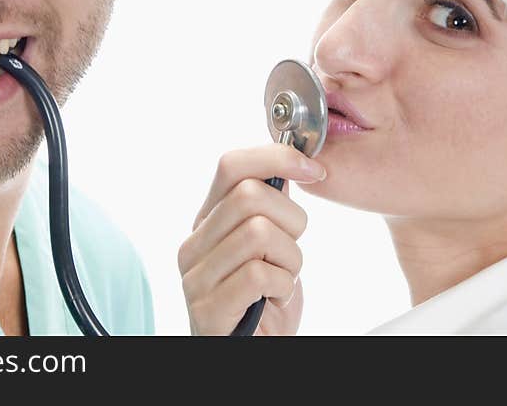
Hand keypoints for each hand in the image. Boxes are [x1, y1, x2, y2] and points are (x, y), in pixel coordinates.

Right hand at [178, 144, 324, 334]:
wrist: (251, 350)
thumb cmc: (263, 300)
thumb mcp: (269, 245)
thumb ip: (270, 207)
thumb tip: (291, 162)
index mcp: (207, 220)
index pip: (232, 165)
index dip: (277, 157)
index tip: (313, 169)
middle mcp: (193, 243)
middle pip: (250, 195)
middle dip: (291, 220)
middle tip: (291, 249)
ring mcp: (196, 277)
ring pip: (258, 232)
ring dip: (289, 259)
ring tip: (282, 278)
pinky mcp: (208, 308)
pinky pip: (258, 274)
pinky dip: (282, 286)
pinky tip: (275, 299)